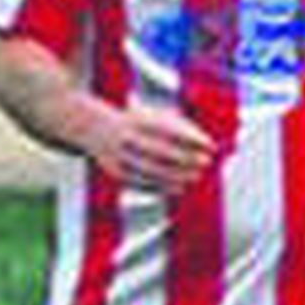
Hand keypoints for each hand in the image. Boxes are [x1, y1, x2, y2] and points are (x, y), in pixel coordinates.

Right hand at [92, 100, 217, 195]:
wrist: (95, 128)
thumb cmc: (136, 122)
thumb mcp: (154, 116)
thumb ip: (179, 126)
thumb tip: (207, 142)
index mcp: (137, 121)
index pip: (170, 130)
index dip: (193, 138)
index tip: (210, 144)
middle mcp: (127, 138)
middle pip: (161, 151)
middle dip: (187, 158)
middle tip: (206, 162)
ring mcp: (119, 156)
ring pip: (152, 170)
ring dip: (177, 176)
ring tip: (196, 177)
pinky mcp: (116, 172)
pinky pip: (143, 183)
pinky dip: (163, 187)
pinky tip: (180, 188)